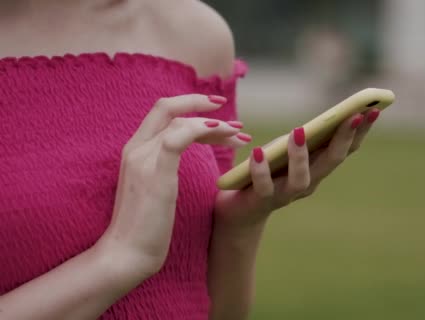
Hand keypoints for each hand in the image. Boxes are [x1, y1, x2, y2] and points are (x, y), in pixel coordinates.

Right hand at [95, 94, 250, 277]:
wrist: (126, 254)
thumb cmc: (144, 227)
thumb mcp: (152, 189)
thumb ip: (161, 168)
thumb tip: (175, 161)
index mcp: (135, 151)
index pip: (161, 114)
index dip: (189, 106)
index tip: (217, 112)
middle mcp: (135, 148)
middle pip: (166, 107)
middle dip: (201, 103)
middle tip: (235, 120)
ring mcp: (143, 158)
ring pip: (179, 121)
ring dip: (215, 125)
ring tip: (240, 135)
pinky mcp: (156, 172)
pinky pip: (179, 137)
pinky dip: (201, 129)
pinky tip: (222, 132)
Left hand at [214, 108, 380, 226]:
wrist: (241, 210)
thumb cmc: (266, 171)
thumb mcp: (285, 149)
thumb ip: (302, 139)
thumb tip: (321, 120)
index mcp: (319, 168)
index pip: (346, 149)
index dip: (361, 131)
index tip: (374, 110)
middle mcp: (309, 183)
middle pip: (332, 161)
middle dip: (345, 137)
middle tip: (354, 115)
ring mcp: (287, 194)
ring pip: (301, 179)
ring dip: (301, 155)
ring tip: (298, 131)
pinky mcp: (262, 200)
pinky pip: (263, 186)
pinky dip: (261, 169)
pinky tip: (258, 152)